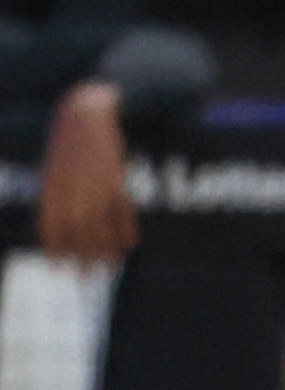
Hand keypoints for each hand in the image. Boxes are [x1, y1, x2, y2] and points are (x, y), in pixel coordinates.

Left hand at [37, 82, 133, 265]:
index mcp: (51, 185)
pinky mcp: (116, 177)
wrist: (86, 111)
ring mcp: (96, 183)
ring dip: (105, 249)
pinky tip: (129, 245)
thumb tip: (55, 225)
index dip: (55, 247)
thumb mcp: (50, 166)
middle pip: (78, 230)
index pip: (51, 224)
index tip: (58, 267)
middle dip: (82, 257)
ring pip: (101, 224)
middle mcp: (72, 186)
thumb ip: (53, 194)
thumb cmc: (65, 140)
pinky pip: (122, 209)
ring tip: (108, 270)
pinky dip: (126, 228)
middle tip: (85, 279)